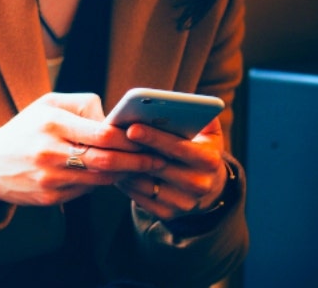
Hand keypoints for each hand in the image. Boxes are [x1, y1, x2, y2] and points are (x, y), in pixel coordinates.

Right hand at [0, 92, 162, 207]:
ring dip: (125, 174)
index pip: (102, 133)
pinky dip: (104, 183)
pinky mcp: (51, 199)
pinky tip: (115, 176)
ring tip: (142, 167)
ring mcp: (50, 179)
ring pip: (101, 178)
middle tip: (156, 159)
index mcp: (51, 124)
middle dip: (137, 160)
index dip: (129, 137)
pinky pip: (87, 190)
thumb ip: (83, 105)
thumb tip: (114, 118)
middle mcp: (50, 153)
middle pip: (106, 160)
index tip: (147, 136)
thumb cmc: (24, 129)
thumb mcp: (47, 104)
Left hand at [112, 117, 228, 220]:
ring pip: (145, 184)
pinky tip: (116, 169)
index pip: (178, 147)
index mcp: (209, 161)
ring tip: (108, 152)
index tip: (132, 127)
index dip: (154, 137)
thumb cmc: (200, 151)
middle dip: (134, 152)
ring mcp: (183, 203)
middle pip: (159, 166)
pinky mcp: (168, 214)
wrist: (208, 188)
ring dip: (125, 167)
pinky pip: (139, 199)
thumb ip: (202, 117)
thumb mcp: (209, 134)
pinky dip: (126, 184)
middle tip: (111, 139)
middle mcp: (199, 184)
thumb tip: (186, 102)